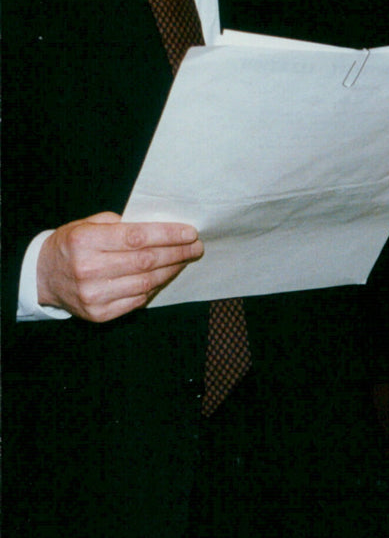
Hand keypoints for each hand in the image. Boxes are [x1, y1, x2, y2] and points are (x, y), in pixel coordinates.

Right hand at [37, 211, 203, 321]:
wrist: (43, 276)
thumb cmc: (71, 245)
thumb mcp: (87, 224)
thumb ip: (119, 223)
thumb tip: (159, 227)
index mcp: (85, 241)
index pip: (137, 237)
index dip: (168, 235)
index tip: (190, 232)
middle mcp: (88, 269)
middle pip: (145, 261)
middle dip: (177, 253)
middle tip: (196, 247)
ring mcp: (93, 295)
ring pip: (145, 283)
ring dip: (170, 270)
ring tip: (184, 260)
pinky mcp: (98, 314)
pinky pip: (137, 300)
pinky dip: (155, 288)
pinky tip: (164, 276)